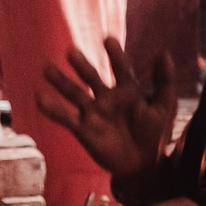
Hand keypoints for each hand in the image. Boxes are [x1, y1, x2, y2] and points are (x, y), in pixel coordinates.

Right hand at [37, 38, 177, 179]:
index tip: (108, 40)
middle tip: (71, 50)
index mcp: (128, 89)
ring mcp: (94, 113)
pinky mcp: (84, 129)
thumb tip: (163, 53)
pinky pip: (67, 117)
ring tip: (47, 68)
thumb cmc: (155, 134)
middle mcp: (108, 97)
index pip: (120, 68)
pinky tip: (41, 98)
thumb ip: (164, 81)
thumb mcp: (164, 106)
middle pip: (92, 77)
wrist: (143, 165)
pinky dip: (53, 109)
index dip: (115, 55)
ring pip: (75, 93)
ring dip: (61, 81)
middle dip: (82, 65)